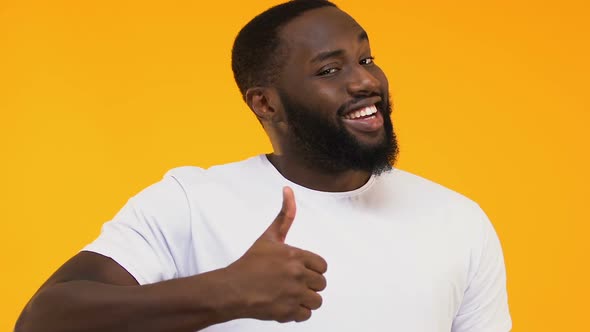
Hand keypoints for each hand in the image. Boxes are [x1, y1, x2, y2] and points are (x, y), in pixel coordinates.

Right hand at [224, 186, 327, 322]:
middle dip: (309, 284)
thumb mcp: (269, 236)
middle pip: (321, 283)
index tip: (299, 270)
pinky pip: (306, 315)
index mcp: (296, 256)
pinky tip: (286, 304)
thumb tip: (288, 190)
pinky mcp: (288, 312)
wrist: (233, 288)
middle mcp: (298, 275)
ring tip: (291, 295)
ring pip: (316, 300)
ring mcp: (294, 294)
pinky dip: (298, 312)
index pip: (322, 265)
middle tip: (292, 283)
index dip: (312, 268)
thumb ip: (285, 215)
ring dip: (306, 299)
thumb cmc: (250, 262)